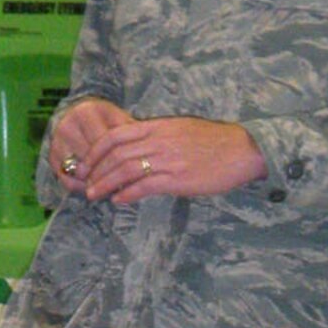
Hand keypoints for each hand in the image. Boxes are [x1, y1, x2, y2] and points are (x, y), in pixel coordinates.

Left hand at [54, 103, 265, 203]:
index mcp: (158, 126)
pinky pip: (145, 186)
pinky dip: (127, 194)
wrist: (243, 150)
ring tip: (94, 195)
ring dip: (105, 183)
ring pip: (125, 170)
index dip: (96, 150)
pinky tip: (118, 200)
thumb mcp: (181, 130)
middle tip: (84, 183)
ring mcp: (168, 159)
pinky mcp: (178, 179)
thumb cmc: (214, 142)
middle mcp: (159, 140)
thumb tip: (134, 150)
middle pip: (116, 154)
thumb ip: (156, 137)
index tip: (86, 163)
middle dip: (95, 170)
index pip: (117, 135)